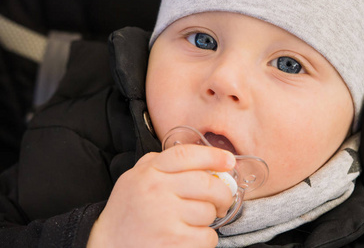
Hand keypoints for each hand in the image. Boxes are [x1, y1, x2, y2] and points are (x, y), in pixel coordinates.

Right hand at [87, 144, 235, 247]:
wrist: (105, 247)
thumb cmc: (126, 213)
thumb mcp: (134, 179)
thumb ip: (159, 163)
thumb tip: (200, 158)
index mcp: (149, 172)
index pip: (186, 155)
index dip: (212, 156)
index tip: (229, 161)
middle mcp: (156, 190)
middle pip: (208, 184)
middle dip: (223, 195)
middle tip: (221, 202)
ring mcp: (165, 217)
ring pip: (209, 212)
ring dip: (208, 220)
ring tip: (191, 223)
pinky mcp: (173, 242)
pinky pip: (208, 237)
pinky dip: (204, 240)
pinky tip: (188, 239)